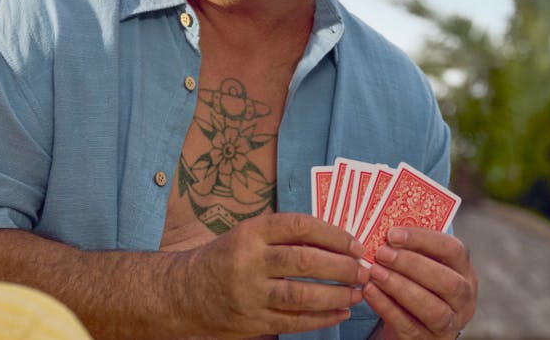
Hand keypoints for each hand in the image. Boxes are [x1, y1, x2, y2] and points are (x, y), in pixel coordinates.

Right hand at [179, 213, 368, 338]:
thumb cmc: (226, 258)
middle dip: (341, 267)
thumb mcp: (248, 235)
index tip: (355, 244)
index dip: (333, 234)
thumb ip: (285, 236)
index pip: (300, 226)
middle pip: (305, 261)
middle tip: (363, 270)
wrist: (185, 292)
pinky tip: (340, 312)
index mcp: (251, 233)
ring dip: (336, 295)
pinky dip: (322, 318)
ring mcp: (250, 293)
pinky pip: (295, 322)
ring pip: (302, 296)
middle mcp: (249, 261)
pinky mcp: (252, 320)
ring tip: (356, 292)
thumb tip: (337, 240)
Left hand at [362, 227, 476, 339]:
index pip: (454, 250)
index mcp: (464, 270)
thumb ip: (409, 248)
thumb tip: (380, 227)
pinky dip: (387, 307)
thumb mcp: (420, 263)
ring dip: (400, 288)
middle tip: (382, 253)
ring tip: (374, 273)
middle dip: (412, 265)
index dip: (423, 240)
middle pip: (447, 282)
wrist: (417, 323)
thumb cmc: (415, 282)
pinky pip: (410, 326)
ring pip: (433, 309)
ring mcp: (450, 322)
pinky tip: (369, 292)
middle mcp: (464, 298)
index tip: (392, 234)